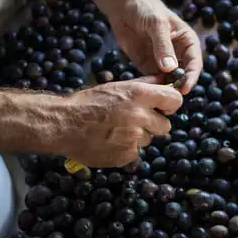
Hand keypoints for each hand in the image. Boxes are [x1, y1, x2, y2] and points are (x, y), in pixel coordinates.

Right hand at [55, 77, 182, 167]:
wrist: (63, 124)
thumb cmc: (88, 102)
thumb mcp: (117, 86)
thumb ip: (144, 85)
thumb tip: (165, 82)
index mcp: (139, 95)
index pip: (175, 100)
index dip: (170, 105)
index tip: (163, 107)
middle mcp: (139, 116)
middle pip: (165, 125)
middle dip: (153, 124)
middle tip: (134, 121)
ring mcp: (133, 138)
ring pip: (149, 139)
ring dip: (137, 137)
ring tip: (116, 130)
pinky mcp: (126, 155)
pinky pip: (135, 152)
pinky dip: (125, 148)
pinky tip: (110, 141)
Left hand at [102, 0, 201, 92]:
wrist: (123, 6)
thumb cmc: (146, 9)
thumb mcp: (156, 24)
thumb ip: (163, 46)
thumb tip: (170, 69)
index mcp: (187, 42)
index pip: (194, 62)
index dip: (191, 76)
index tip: (184, 88)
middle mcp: (178, 54)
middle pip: (184, 75)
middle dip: (178, 87)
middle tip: (171, 97)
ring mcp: (163, 62)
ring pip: (168, 81)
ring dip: (164, 89)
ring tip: (157, 97)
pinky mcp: (148, 66)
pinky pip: (152, 80)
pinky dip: (151, 86)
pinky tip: (146, 90)